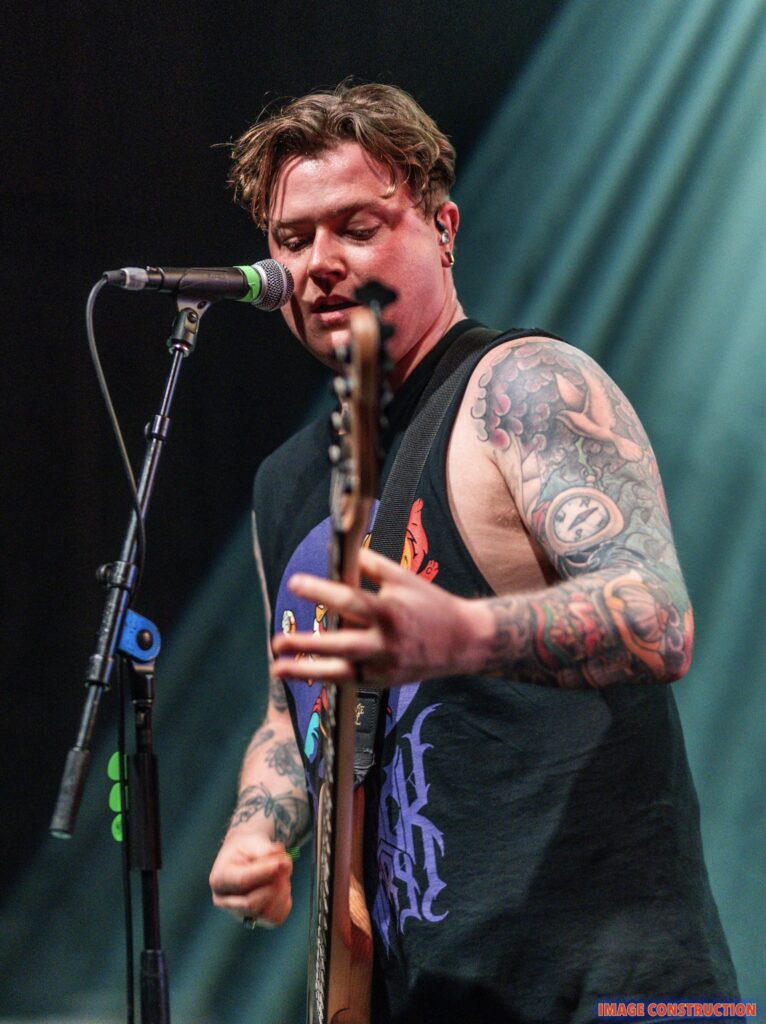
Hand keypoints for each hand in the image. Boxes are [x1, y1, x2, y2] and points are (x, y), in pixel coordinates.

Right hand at [209, 831, 292, 926]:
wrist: (247, 856)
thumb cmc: (248, 848)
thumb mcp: (253, 841)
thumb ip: (265, 850)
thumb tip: (280, 863)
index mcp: (219, 879)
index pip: (241, 881)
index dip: (264, 872)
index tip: (281, 862)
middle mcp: (224, 901)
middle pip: (252, 903)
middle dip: (274, 883)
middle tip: (286, 863)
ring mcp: (238, 913)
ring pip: (265, 914)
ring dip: (281, 892)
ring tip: (285, 873)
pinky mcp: (255, 919)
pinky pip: (274, 919)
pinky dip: (284, 903)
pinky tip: (284, 886)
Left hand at [271, 547, 487, 686]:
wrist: (465, 642)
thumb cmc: (432, 604)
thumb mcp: (405, 578)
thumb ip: (372, 566)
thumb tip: (343, 555)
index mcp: (390, 611)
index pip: (350, 600)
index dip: (321, 591)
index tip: (294, 584)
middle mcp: (386, 642)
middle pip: (340, 644)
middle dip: (306, 644)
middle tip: (277, 641)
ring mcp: (385, 666)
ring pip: (341, 671)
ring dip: (307, 670)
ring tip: (278, 668)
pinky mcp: (385, 681)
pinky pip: (351, 680)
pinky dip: (327, 676)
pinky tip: (303, 673)